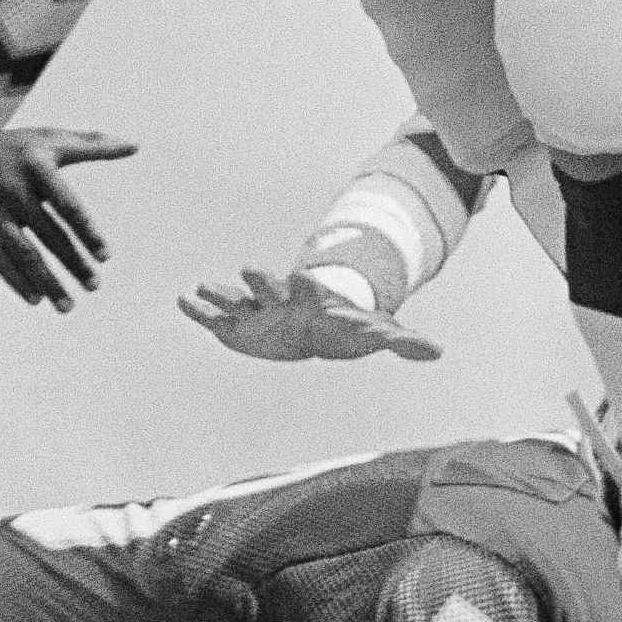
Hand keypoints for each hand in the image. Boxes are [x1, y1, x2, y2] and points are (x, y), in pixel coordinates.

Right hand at [0, 126, 134, 309]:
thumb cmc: (10, 150)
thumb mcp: (47, 139)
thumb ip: (91, 144)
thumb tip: (135, 145)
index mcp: (36, 165)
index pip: (68, 205)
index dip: (88, 232)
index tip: (105, 256)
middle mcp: (12, 188)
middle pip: (49, 235)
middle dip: (73, 264)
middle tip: (94, 286)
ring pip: (24, 254)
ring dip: (47, 282)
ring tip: (68, 306)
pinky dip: (16, 281)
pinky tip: (35, 298)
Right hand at [180, 266, 441, 364]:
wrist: (318, 325)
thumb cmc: (348, 328)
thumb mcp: (375, 334)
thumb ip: (403, 341)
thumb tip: (438, 352)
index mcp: (314, 299)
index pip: (310, 288)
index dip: (306, 283)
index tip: (301, 274)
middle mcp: (283, 299)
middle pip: (272, 287)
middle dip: (262, 281)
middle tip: (250, 269)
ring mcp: (259, 310)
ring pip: (239, 300)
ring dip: (222, 295)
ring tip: (200, 288)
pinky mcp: (240, 326)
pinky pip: (216, 319)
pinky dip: (200, 312)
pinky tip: (182, 302)